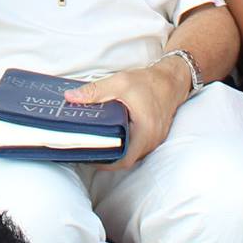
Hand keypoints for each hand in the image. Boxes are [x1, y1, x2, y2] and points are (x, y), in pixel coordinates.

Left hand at [64, 58, 189, 170]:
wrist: (172, 79)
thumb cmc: (148, 81)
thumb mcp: (120, 82)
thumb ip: (95, 91)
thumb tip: (70, 97)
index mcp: (145, 131)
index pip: (124, 159)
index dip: (105, 162)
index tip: (89, 156)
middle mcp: (151, 140)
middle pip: (126, 158)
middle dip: (107, 156)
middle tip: (87, 148)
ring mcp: (154, 140)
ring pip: (131, 153)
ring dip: (116, 150)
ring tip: (95, 142)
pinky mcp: (153, 136)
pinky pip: (136, 146)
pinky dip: (124, 144)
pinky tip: (111, 135)